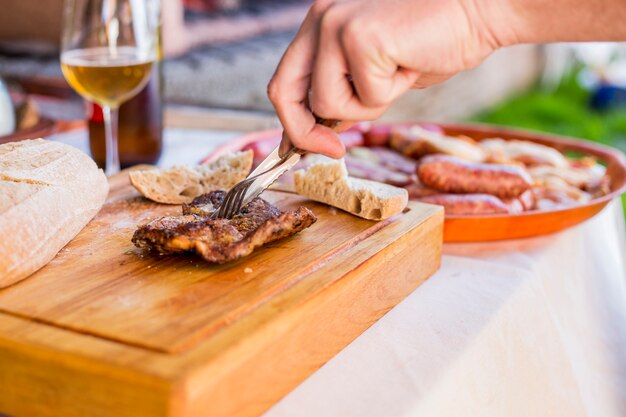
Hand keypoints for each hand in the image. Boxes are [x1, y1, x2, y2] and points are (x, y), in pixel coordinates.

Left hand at [267, 0, 502, 157]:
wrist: (475, 14)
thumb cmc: (429, 43)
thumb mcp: (373, 73)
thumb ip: (342, 93)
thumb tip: (318, 132)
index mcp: (319, 25)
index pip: (285, 82)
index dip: (292, 122)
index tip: (303, 148)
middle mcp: (320, 20)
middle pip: (284, 92)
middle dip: (305, 132)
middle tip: (334, 150)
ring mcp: (335, 26)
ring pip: (328, 104)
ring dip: (367, 106)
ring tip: (396, 75)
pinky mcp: (359, 38)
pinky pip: (364, 99)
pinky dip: (390, 94)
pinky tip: (407, 65)